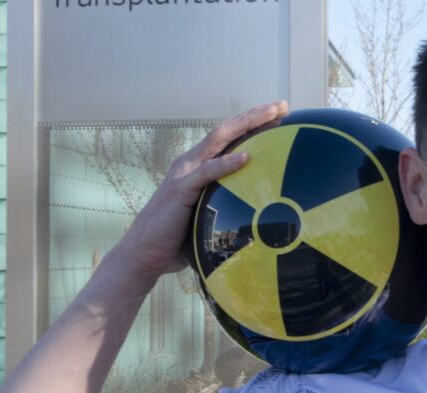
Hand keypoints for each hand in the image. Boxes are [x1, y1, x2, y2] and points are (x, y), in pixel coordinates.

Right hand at [109, 101, 288, 277]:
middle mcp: (191, 162)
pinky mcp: (181, 189)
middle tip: (282, 105)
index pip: (229, 138)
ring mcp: (184, 173)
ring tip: (271, 116)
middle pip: (226, 130)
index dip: (252, 124)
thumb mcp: (207, 215)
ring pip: (218, 140)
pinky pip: (207, 173)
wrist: (144, 253)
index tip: (280, 115)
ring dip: (246, 125)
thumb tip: (260, 217)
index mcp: (198, 166)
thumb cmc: (178, 239)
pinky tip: (246, 158)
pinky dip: (227, 164)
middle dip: (255, 115)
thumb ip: (226, 206)